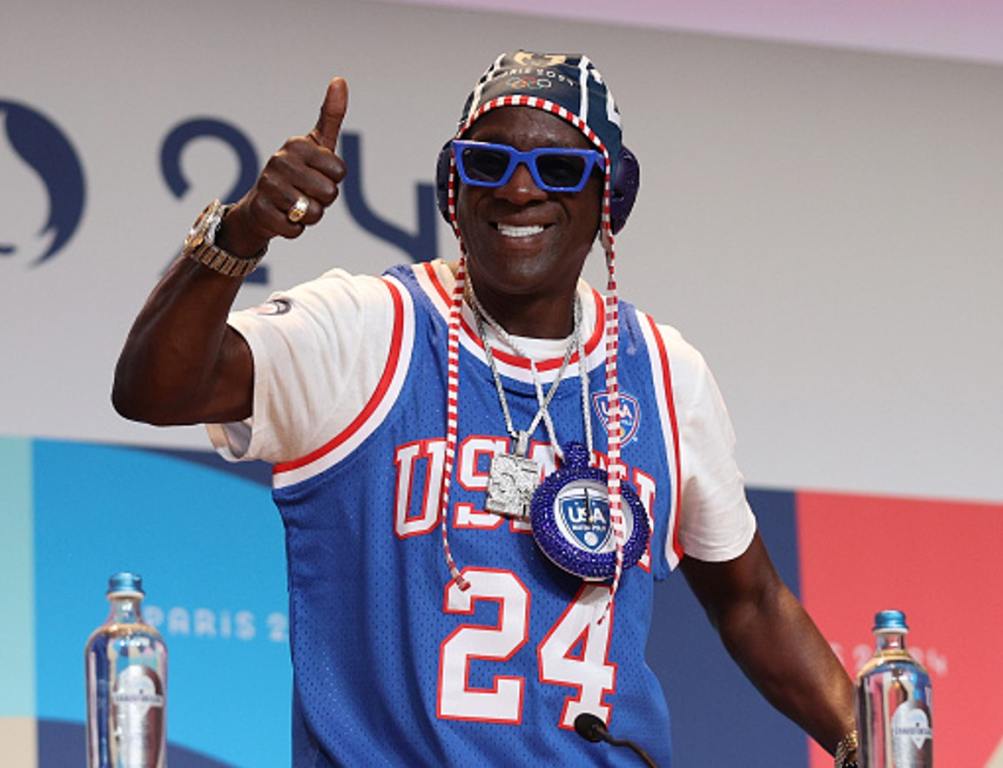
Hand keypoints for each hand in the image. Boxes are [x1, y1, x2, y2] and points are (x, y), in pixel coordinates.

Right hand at [218, 77, 348, 257]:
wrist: (259, 206)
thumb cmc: (297, 173)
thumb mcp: (316, 144)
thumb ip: (330, 116)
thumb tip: (340, 80)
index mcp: (296, 145)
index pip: (339, 171)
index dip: (334, 179)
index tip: (319, 175)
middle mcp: (279, 161)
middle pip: (329, 193)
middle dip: (323, 200)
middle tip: (307, 193)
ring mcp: (268, 186)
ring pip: (314, 213)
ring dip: (310, 217)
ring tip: (295, 206)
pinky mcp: (261, 211)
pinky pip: (296, 230)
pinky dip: (295, 229)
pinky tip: (284, 218)